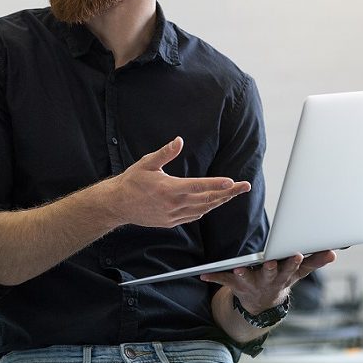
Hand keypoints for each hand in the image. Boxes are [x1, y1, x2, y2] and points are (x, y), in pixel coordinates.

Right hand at [102, 137, 249, 228]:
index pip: (199, 186)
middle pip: (208, 199)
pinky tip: (212, 204)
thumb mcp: (147, 163)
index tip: (232, 181)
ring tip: (233, 193)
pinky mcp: (171, 222)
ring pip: (203, 209)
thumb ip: (165, 153)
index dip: (217, 184)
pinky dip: (205, 209)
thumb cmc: (132, 181)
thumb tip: (179, 140)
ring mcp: (173, 215)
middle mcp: (174, 204)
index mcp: (170, 189)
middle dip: (228, 192)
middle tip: (244, 186)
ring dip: (220, 201)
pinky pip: (193, 216)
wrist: (118, 205)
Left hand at [200, 250, 335, 313]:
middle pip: (271, 274)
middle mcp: (268, 281)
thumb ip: (315, 262)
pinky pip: (223, 280)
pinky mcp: (235, 284)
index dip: (294, 262)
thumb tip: (333, 252)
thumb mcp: (299, 273)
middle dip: (271, 269)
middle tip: (271, 262)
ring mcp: (251, 283)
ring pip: (247, 278)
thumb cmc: (281, 278)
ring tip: (238, 268)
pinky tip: (203, 274)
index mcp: (283, 276)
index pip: (291, 268)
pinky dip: (213, 277)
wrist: (262, 304)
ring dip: (243, 274)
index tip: (297, 253)